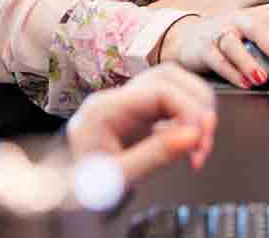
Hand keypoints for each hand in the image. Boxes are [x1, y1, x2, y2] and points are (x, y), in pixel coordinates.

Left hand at [64, 64, 217, 182]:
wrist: (65, 191)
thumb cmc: (80, 186)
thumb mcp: (118, 176)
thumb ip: (155, 155)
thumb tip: (193, 136)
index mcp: (105, 108)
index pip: (158, 89)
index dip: (187, 110)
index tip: (198, 140)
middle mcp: (116, 99)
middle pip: (169, 77)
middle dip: (195, 106)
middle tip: (203, 142)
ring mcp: (126, 104)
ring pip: (172, 85)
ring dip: (194, 111)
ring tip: (199, 145)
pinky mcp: (136, 116)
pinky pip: (169, 105)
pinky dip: (186, 121)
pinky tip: (186, 144)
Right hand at [157, 8, 268, 89]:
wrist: (186, 36)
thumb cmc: (227, 37)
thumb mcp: (251, 37)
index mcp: (255, 16)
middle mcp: (237, 21)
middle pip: (256, 27)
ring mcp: (218, 33)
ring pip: (233, 43)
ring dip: (248, 61)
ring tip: (261, 78)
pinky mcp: (202, 48)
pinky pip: (216, 59)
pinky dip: (230, 72)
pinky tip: (243, 83)